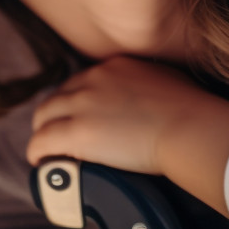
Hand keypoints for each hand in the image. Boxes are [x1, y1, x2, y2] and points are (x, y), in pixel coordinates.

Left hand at [27, 56, 228, 216]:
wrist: (189, 126)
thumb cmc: (190, 109)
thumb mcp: (166, 79)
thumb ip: (149, 83)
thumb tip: (151, 98)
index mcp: (115, 66)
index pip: (83, 81)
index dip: (77, 101)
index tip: (80, 115)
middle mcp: (94, 78)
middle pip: (58, 96)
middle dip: (55, 116)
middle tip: (59, 134)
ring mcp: (83, 103)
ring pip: (44, 117)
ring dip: (44, 133)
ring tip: (49, 151)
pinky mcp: (77, 131)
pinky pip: (41, 141)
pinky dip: (37, 152)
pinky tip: (41, 162)